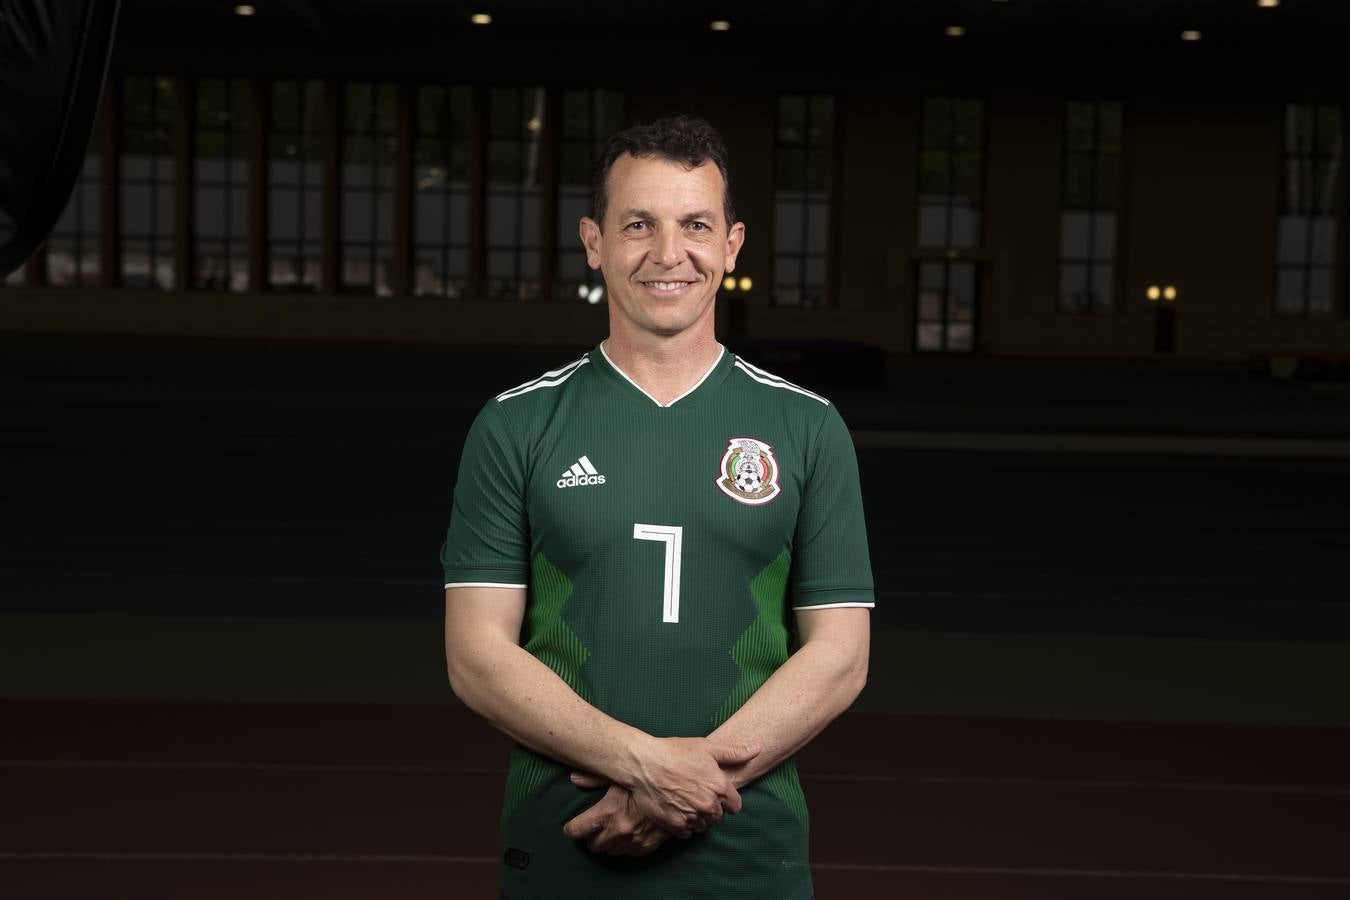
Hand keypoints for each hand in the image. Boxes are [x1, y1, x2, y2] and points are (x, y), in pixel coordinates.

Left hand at [562, 785, 673, 855]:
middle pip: (592, 846)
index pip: (577, 830)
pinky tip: (628, 834)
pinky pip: (627, 853)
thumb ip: (594, 778)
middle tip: (595, 827)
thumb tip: (573, 778)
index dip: (571, 829)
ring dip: (608, 842)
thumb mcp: (621, 775)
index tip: (572, 827)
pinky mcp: (646, 847)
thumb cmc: (648, 779)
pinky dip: (625, 846)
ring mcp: (633, 841)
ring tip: (613, 829)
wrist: (680, 791)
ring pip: (610, 851)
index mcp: (608, 811)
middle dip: (591, 837)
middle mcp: (618, 830)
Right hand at [625, 737, 758, 833]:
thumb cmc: (674, 752)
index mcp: (719, 787)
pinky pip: (687, 833)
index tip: (716, 793)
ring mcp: (691, 816)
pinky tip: (676, 810)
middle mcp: (708, 804)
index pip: (735, 806)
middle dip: (712, 808)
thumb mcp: (706, 747)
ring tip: (686, 801)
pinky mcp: (675, 825)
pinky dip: (684, 825)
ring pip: (703, 825)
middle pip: (719, 817)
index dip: (727, 799)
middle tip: (697, 794)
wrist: (644, 763)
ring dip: (698, 817)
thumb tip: (757, 749)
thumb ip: (734, 752)